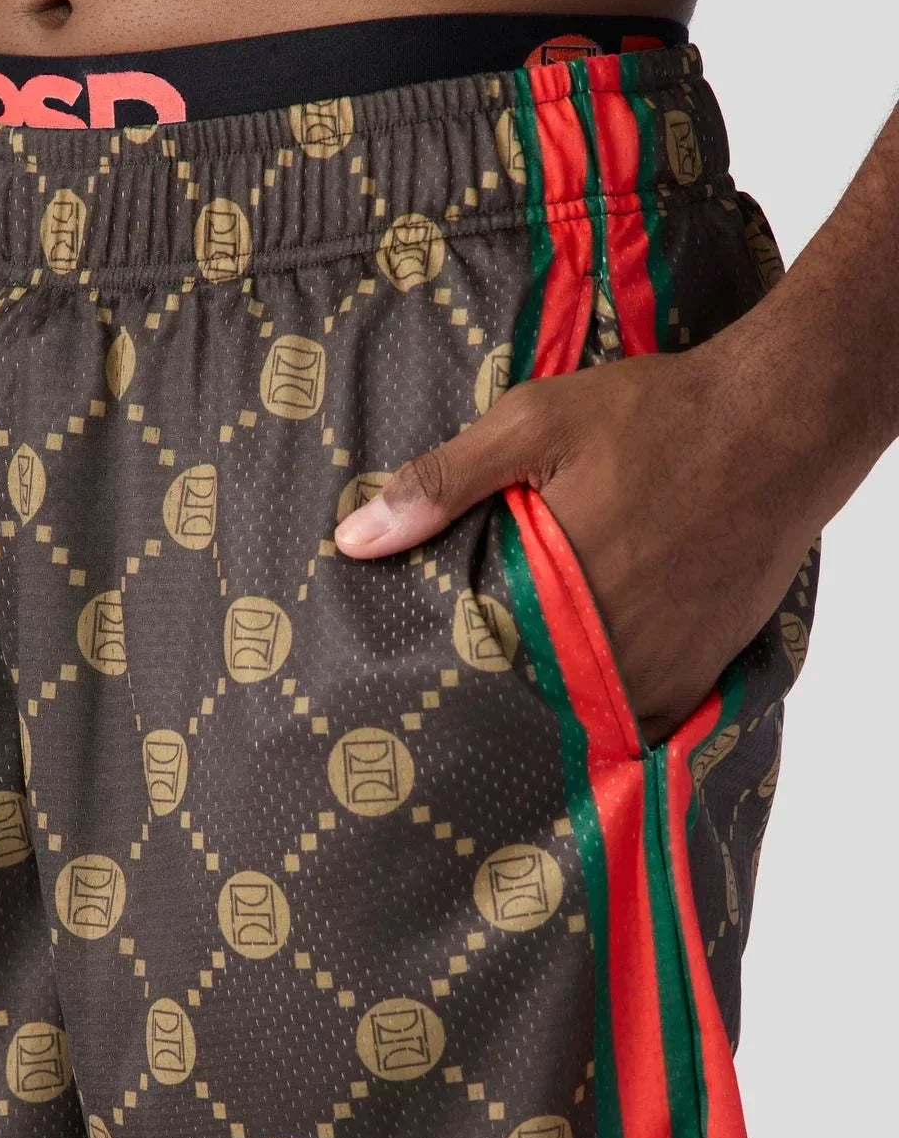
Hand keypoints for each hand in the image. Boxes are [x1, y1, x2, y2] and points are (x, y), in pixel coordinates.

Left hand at [333, 341, 815, 746]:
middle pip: (523, 702)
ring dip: (544, 710)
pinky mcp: (697, 676)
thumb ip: (442, 483)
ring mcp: (658, 671)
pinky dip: (604, 711)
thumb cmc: (657, 416)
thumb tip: (353, 540)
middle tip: (443, 702)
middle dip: (485, 698)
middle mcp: (607, 648)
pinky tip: (575, 688)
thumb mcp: (534, 424)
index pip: (469, 665)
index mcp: (554, 593)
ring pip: (579, 720)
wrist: (784, 422)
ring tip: (506, 694)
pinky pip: (636, 721)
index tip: (403, 678)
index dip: (433, 674)